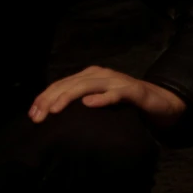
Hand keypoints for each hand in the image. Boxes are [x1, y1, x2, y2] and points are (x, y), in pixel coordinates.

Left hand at [29, 65, 186, 129]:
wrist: (160, 102)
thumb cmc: (126, 105)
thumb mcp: (99, 102)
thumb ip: (81, 105)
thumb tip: (53, 118)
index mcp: (90, 76)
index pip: (62, 84)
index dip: (44, 97)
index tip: (32, 115)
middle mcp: (101, 74)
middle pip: (70, 83)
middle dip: (50, 99)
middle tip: (38, 116)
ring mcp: (117, 81)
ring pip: (88, 85)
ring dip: (69, 96)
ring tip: (55, 110)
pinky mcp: (133, 91)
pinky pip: (116, 93)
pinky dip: (102, 98)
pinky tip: (89, 104)